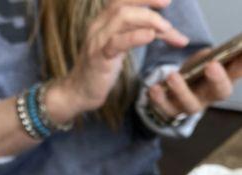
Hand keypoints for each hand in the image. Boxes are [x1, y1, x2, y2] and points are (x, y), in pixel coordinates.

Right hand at [53, 0, 188, 118]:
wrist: (79, 93)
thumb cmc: (101, 72)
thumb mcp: (120, 50)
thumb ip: (138, 36)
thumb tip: (166, 30)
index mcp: (103, 22)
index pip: (123, 0)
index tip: (166, 1)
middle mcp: (98, 26)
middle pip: (123, 3)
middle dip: (148, 1)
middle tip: (168, 7)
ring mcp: (97, 41)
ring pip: (121, 18)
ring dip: (147, 19)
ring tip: (166, 28)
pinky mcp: (98, 58)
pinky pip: (117, 42)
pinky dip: (136, 37)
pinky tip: (150, 36)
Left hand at [149, 49, 241, 117]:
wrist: (172, 91)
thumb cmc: (194, 73)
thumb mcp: (205, 60)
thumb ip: (214, 56)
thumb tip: (225, 49)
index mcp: (222, 81)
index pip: (236, 73)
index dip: (241, 66)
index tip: (241, 53)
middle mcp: (209, 97)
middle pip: (219, 92)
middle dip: (217, 79)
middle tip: (212, 65)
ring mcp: (191, 106)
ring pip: (190, 104)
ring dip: (181, 90)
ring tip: (172, 76)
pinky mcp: (171, 111)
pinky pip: (165, 108)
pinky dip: (158, 99)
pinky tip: (153, 88)